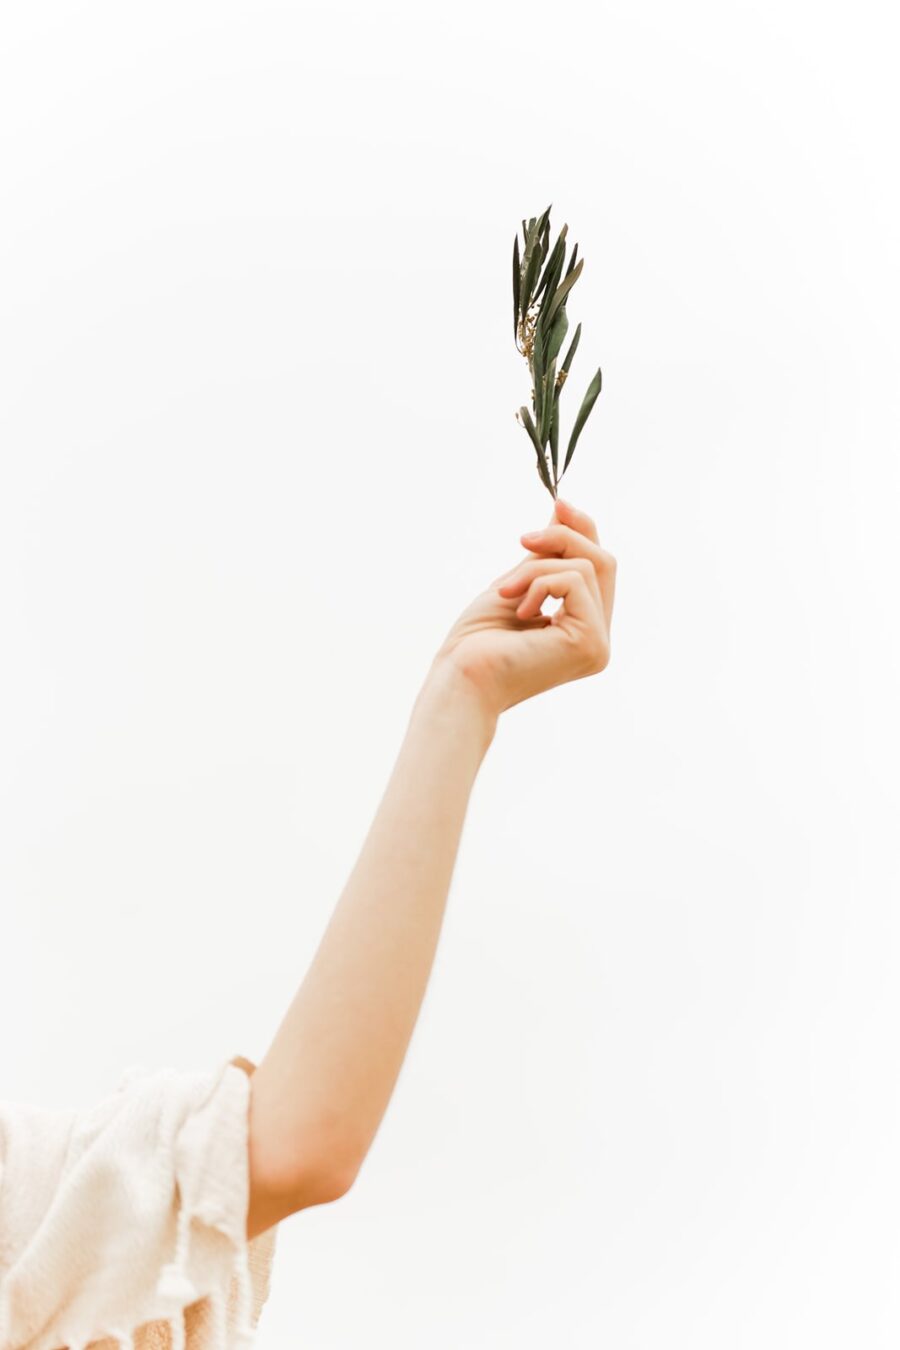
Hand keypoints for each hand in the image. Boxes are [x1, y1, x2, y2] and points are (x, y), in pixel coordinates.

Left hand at [433, 497, 616, 719]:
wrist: (460, 678)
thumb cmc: (477, 642)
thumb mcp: (516, 584)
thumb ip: (546, 556)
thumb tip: (564, 511)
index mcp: (583, 629)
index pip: (599, 569)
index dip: (582, 531)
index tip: (557, 503)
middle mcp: (598, 640)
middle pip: (603, 562)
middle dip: (563, 538)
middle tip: (523, 539)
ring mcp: (598, 644)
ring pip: (586, 566)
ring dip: (535, 567)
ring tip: (505, 592)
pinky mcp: (591, 643)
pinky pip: (575, 580)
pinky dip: (538, 581)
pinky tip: (518, 608)